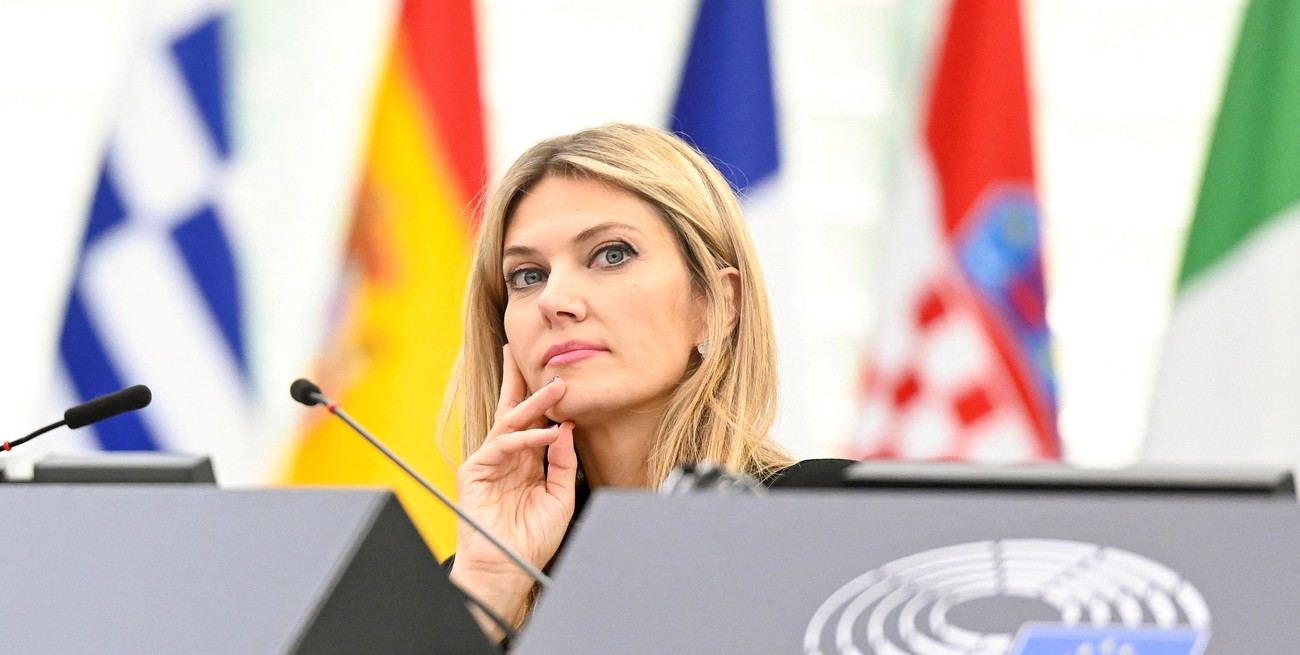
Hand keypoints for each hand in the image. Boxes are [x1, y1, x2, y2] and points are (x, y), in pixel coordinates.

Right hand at [450, 345, 577, 627]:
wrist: (510, 567)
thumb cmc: (533, 538)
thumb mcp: (560, 496)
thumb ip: (563, 462)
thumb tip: (566, 428)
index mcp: (526, 461)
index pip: (533, 421)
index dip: (544, 399)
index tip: (562, 377)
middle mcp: (507, 456)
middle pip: (514, 409)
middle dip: (526, 382)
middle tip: (547, 362)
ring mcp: (489, 461)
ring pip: (510, 421)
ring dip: (535, 403)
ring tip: (558, 388)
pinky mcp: (476, 470)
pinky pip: (503, 445)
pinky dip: (528, 438)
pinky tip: (550, 434)